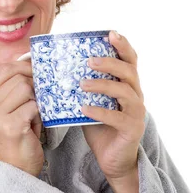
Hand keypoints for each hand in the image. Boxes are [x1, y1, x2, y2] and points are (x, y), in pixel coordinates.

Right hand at [0, 61, 43, 176]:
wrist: (13, 171)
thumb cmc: (13, 139)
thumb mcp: (4, 111)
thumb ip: (10, 89)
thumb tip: (29, 63)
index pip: (2, 70)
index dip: (22, 67)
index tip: (34, 72)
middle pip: (16, 77)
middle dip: (32, 86)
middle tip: (36, 100)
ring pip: (25, 89)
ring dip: (35, 102)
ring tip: (30, 117)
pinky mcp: (10, 126)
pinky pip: (33, 106)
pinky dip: (38, 115)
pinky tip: (32, 127)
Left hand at [80, 30, 145, 180]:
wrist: (112, 159)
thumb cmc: (100, 126)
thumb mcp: (91, 100)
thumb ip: (83, 85)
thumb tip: (57, 67)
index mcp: (127, 84)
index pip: (130, 59)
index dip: (123, 44)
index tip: (111, 33)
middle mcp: (136, 95)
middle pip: (129, 71)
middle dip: (110, 63)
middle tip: (89, 61)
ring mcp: (136, 112)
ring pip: (125, 91)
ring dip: (103, 84)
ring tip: (82, 84)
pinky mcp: (132, 129)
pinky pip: (118, 117)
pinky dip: (100, 111)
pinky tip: (84, 108)